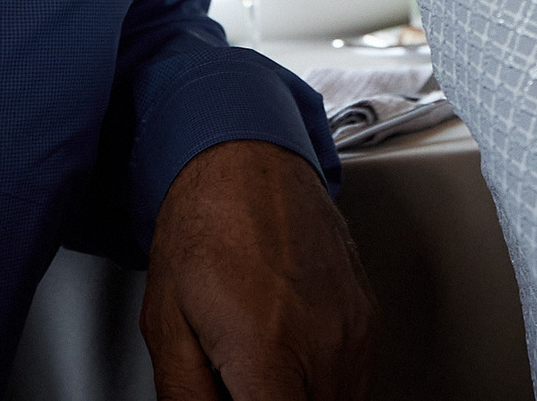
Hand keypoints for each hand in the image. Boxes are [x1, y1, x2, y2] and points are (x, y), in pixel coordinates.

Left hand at [141, 139, 373, 399]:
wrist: (247, 158)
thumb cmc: (204, 226)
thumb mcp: (167, 326)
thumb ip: (186, 399)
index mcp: (269, 351)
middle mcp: (324, 343)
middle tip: (242, 383)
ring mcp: (356, 331)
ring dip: (301, 398)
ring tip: (262, 373)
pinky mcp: (370, 319)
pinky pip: (357, 382)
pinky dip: (325, 386)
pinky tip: (287, 360)